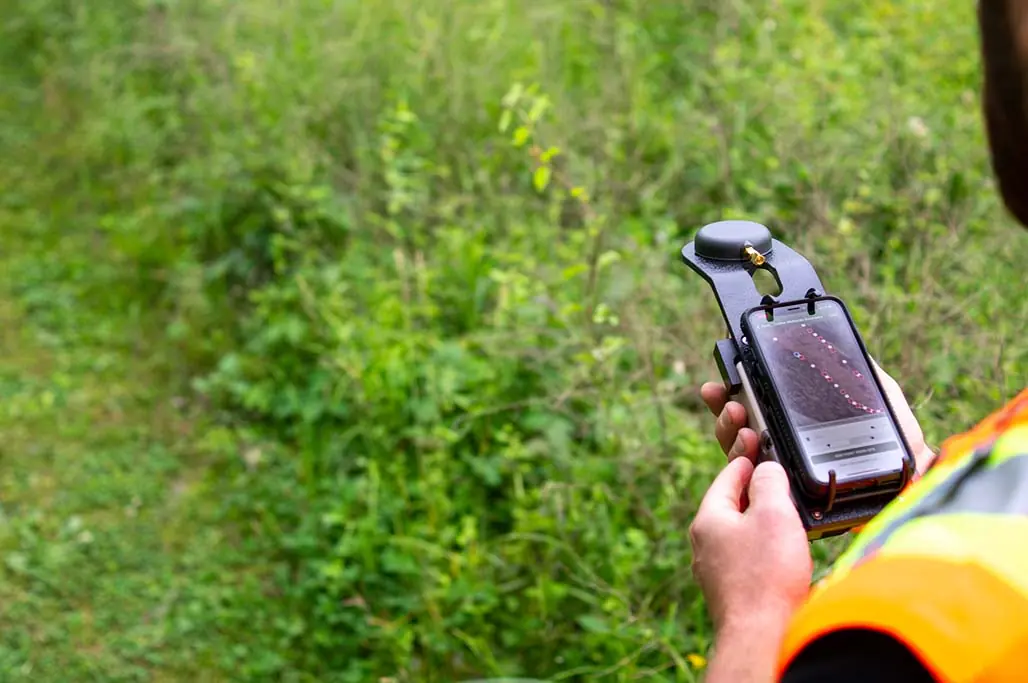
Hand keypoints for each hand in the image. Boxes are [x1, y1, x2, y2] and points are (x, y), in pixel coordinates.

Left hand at [689, 458, 811, 681]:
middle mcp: (704, 545)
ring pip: (737, 534)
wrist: (760, 635)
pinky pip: (745, 559)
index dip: (745, 461)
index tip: (756, 450)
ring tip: (783, 517)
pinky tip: (780, 554)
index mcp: (708, 520)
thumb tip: (765, 470)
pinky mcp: (731, 592)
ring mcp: (715, 571)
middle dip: (752, 493)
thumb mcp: (773, 513)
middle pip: (729, 507)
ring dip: (759, 523)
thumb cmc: (765, 576)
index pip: (726, 479)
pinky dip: (761, 549)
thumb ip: (769, 483)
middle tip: (776, 482)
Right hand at [699, 360, 935, 475]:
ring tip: (736, 415)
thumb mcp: (885, 402)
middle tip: (724, 397)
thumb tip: (850, 351)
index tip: (720, 384)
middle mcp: (789, 454)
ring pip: (742, 455)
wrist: (914, 487)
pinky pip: (755, 484)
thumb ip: (868, 378)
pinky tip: (746, 447)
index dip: (735, 395)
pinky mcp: (790, 502)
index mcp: (804, 429)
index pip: (760, 410)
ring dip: (730, 433)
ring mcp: (787, 479)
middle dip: (726, 411)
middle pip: (742, 431)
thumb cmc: (905, 450)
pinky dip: (743, 464)